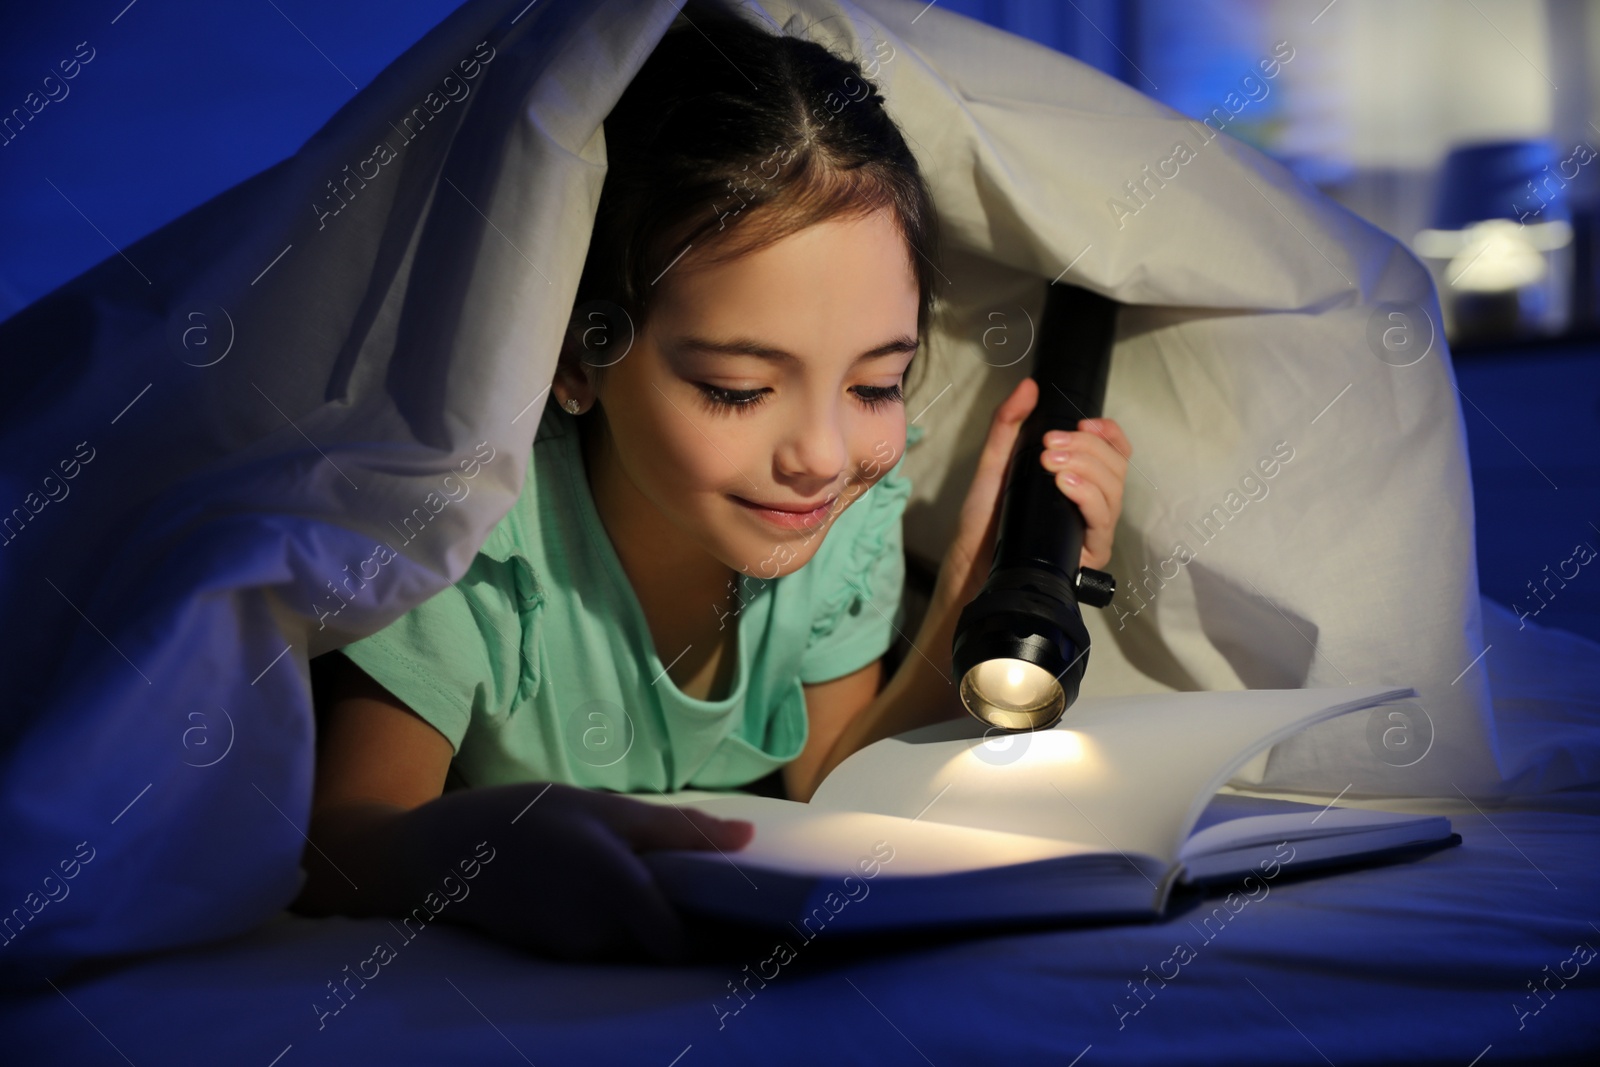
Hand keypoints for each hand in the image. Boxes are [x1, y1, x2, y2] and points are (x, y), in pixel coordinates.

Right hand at [398, 782, 752, 962]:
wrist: (439, 853)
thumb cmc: (528, 818)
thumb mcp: (605, 808)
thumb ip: (678, 829)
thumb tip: (748, 839)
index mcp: (618, 892)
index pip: (685, 945)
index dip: (721, 939)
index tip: (751, 921)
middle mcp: (598, 935)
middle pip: (665, 951)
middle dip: (695, 931)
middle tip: (721, 897)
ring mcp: (573, 952)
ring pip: (636, 950)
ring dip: (657, 926)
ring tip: (672, 885)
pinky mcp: (555, 957)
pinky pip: (606, 947)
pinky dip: (623, 927)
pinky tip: (620, 894)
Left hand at [932, 378, 1130, 614]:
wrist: (972, 565)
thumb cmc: (985, 519)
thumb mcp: (995, 463)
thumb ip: (1008, 424)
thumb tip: (1028, 386)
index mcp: (1079, 479)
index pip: (1114, 451)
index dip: (1108, 433)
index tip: (1085, 424)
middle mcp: (1092, 503)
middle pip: (1116, 466)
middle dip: (1086, 448)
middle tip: (1048, 446)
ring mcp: (1093, 528)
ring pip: (1114, 489)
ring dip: (1086, 467)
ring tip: (1051, 464)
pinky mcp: (1090, 552)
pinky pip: (1103, 520)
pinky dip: (1087, 496)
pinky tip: (1066, 485)